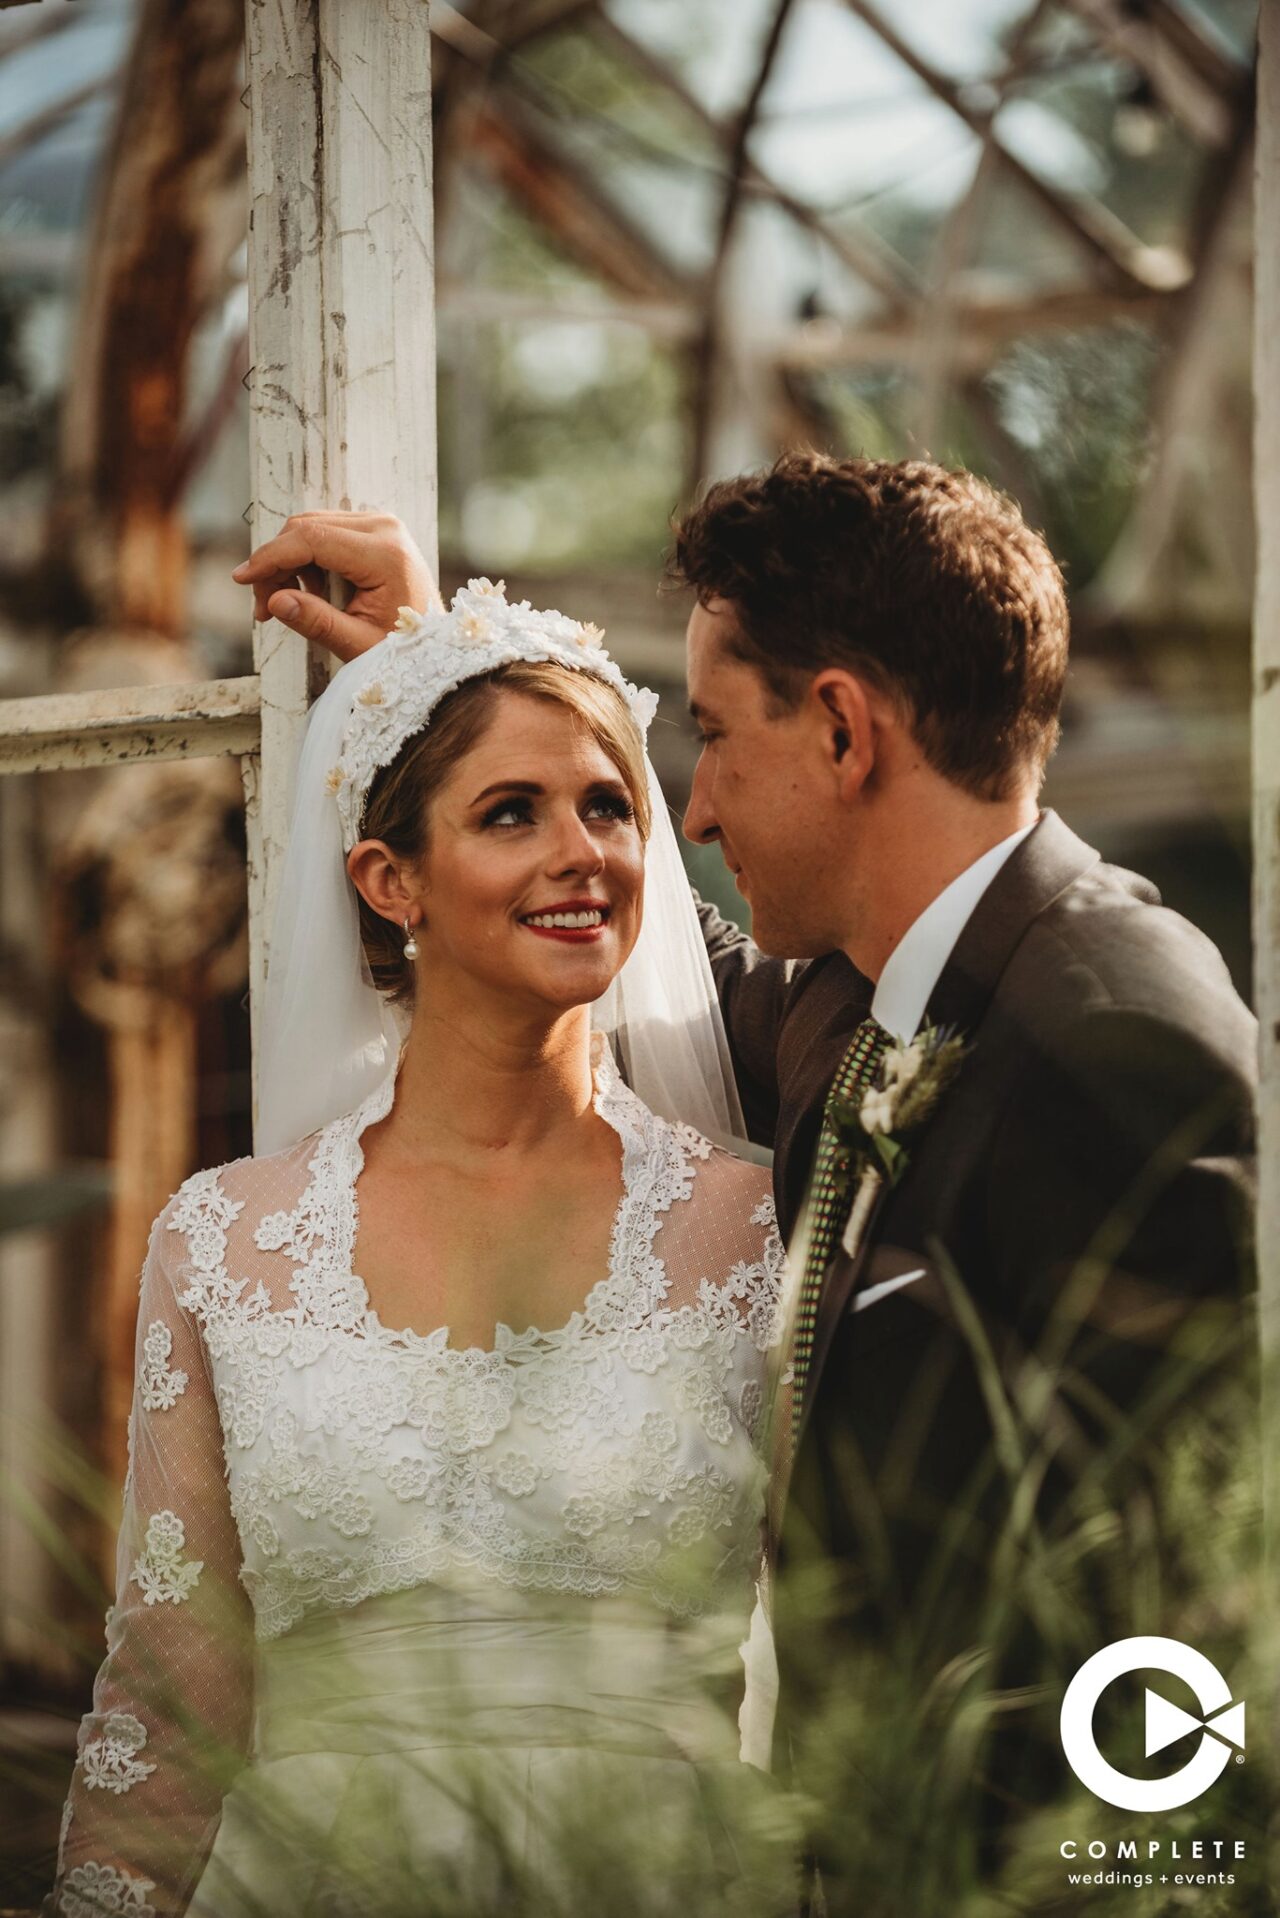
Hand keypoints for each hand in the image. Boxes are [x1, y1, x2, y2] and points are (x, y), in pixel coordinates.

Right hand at [231, 511, 443, 662]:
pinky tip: (308, 592)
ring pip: (310, 528)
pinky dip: (305, 560)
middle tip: (264, 608)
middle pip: (305, 528)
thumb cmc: (403, 647)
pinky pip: (324, 533)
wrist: (434, 641)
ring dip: (288, 563)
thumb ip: (317, 622)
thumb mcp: (359, 644)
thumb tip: (275, 600)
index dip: (271, 558)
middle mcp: (384, 527)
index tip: (241, 579)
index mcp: (385, 554)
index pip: (311, 540)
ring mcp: (380, 524)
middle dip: (276, 565)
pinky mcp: (374, 529)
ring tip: (286, 604)